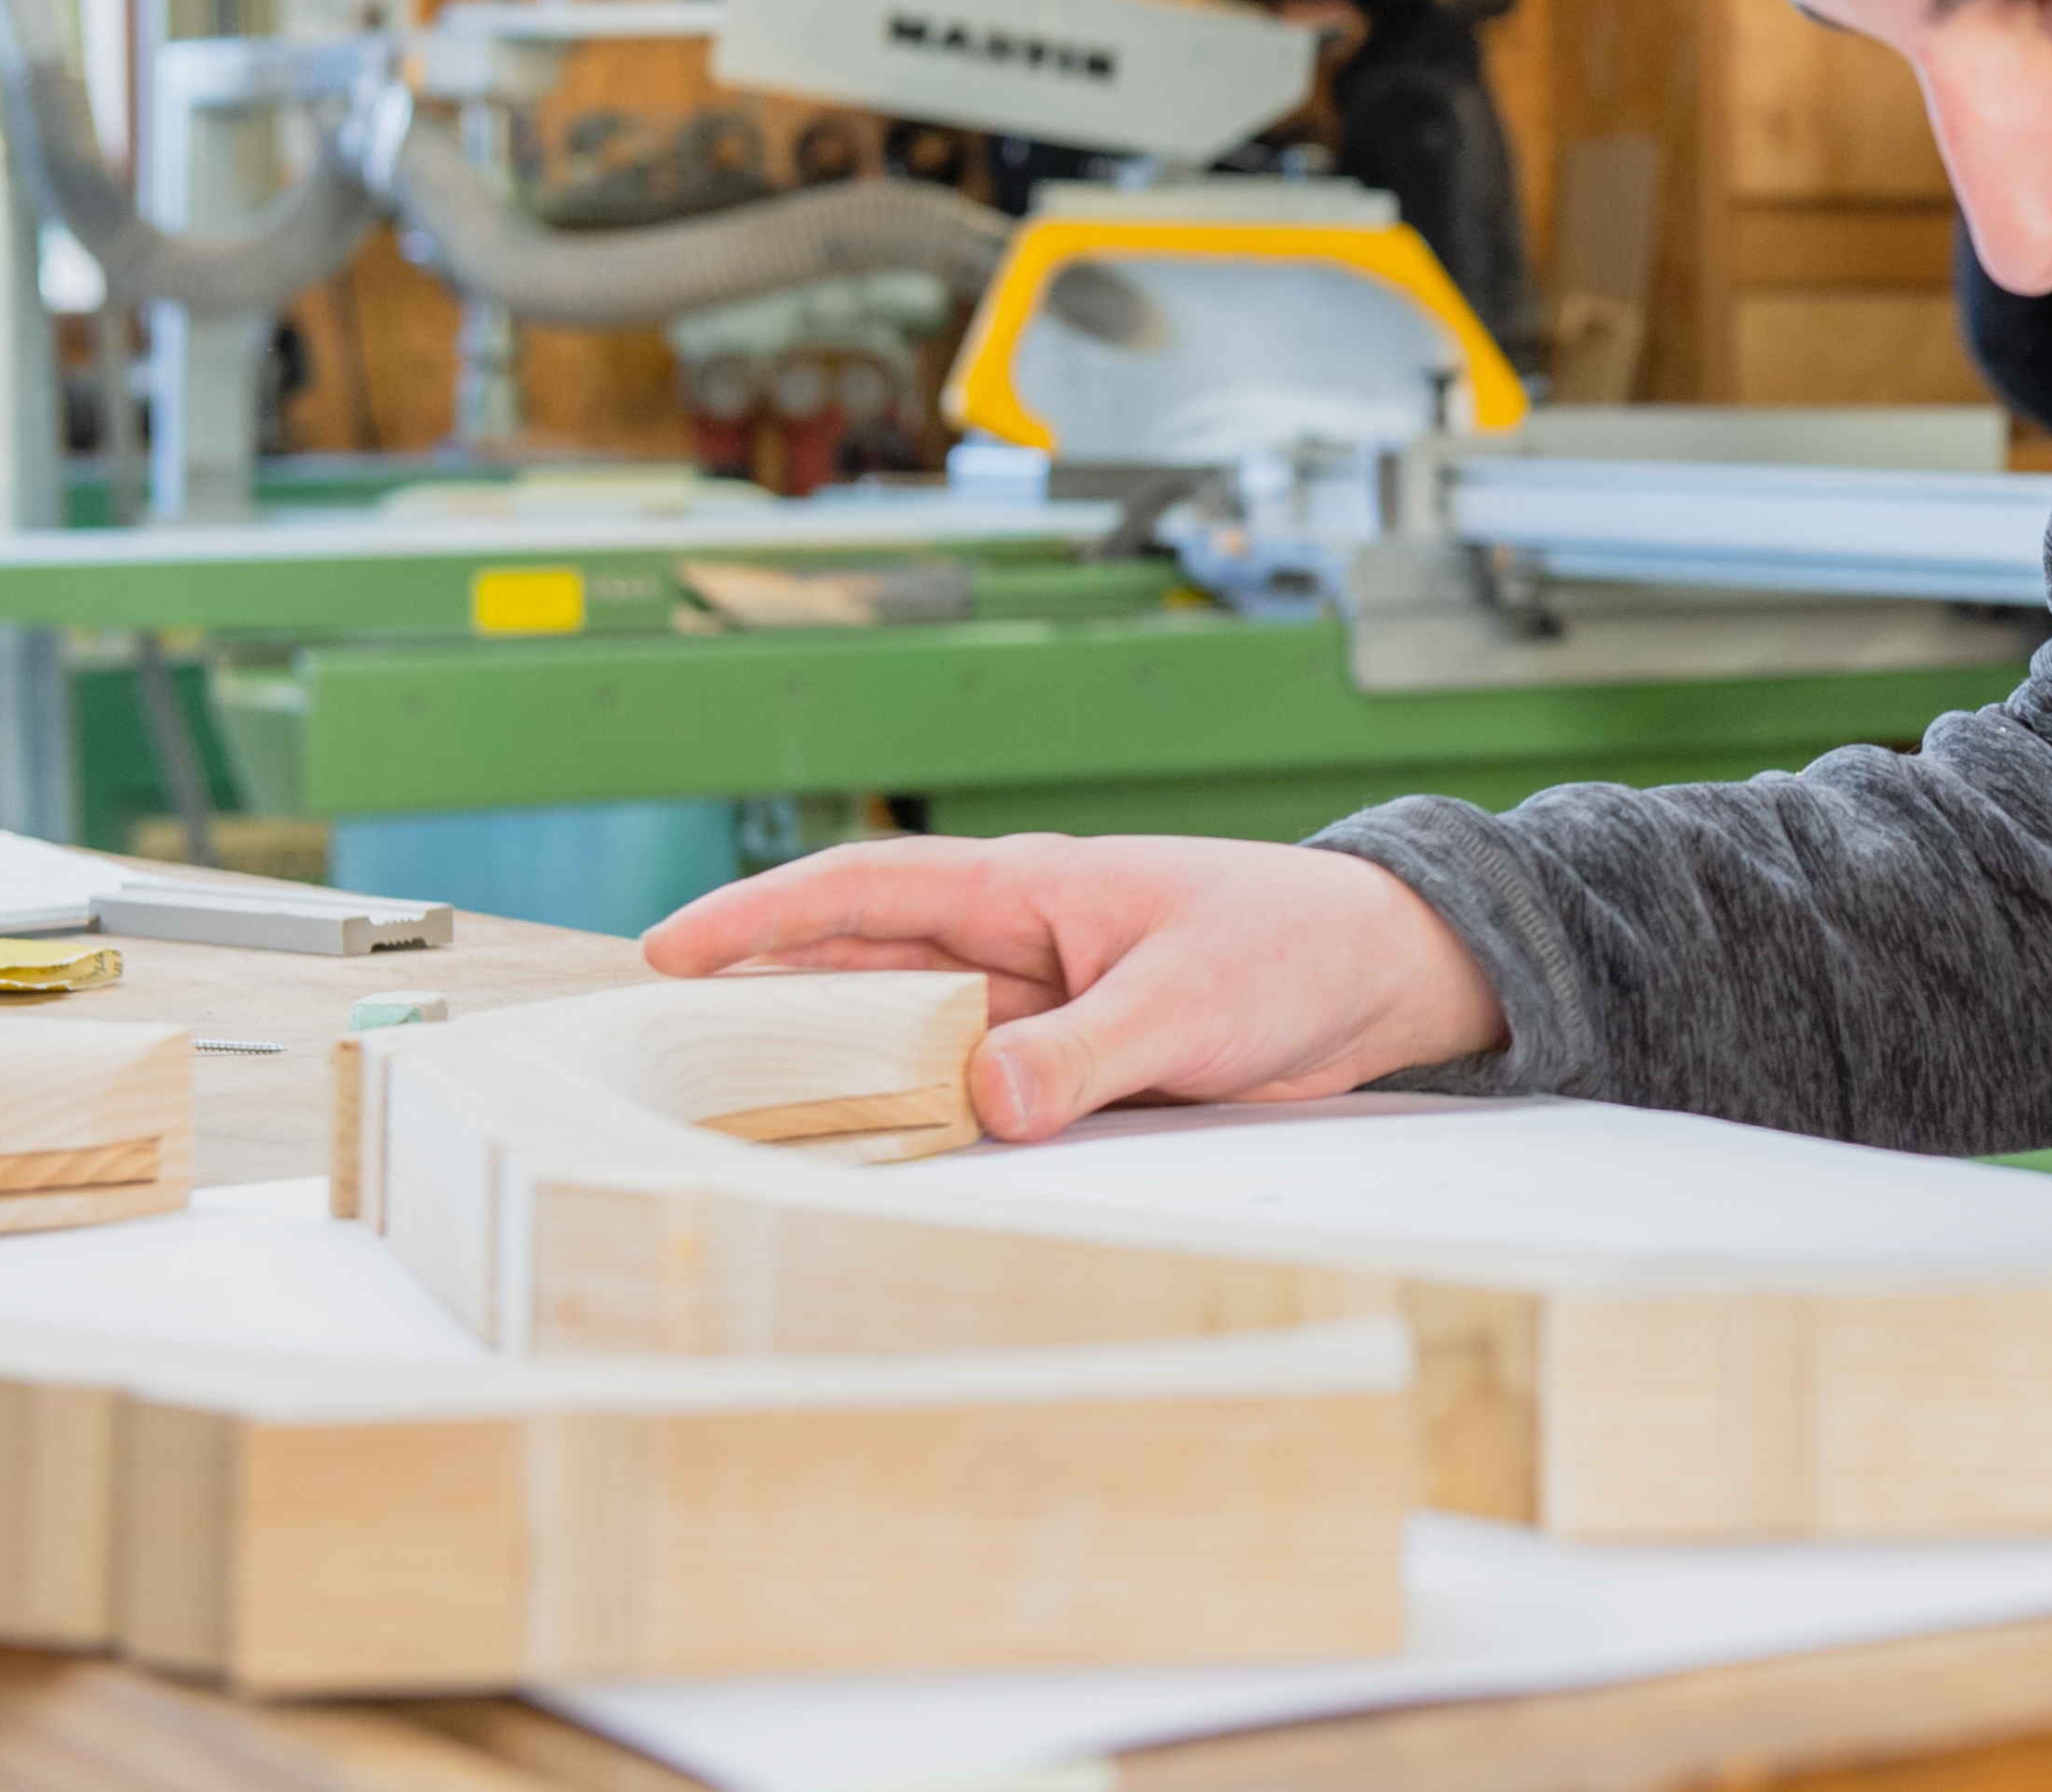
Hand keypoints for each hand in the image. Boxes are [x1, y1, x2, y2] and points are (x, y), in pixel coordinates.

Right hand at [640, 834, 1506, 1140]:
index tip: (667, 952)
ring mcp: (1042, 1005)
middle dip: (765, 1005)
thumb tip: (983, 1100)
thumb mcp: (1186, 1000)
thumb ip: (1083, 1053)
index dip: (761, 920)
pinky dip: (924, 1118)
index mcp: (1031, 890)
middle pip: (864, 968)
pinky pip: (974, 1090)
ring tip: (736, 1121)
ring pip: (911, 1037)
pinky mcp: (1076, 1065)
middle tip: (665, 1061)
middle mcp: (1021, 944)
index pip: (866, 889)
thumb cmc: (1294, 948)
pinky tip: (874, 1161)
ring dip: (841, 1073)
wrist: (1386, 975)